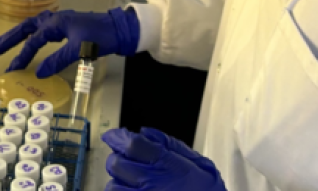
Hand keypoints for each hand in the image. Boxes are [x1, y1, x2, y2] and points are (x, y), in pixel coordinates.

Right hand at [0, 8, 139, 77]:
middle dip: (10, 39)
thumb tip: (39, 72)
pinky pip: (44, 30)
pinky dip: (35, 35)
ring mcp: (62, 22)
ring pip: (35, 27)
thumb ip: (59, 60)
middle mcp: (56, 20)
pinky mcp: (69, 28)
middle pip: (27, 27)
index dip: (23, 56)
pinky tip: (34, 41)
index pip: (34, 40)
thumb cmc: (101, 36)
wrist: (121, 29)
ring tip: (8, 45)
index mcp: (56, 22)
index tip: (13, 70)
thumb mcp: (80, 49)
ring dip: (21, 36)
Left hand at [103, 128, 226, 190]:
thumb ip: (167, 143)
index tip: (113, 136)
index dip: (117, 137)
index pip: (131, 144)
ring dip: (118, 180)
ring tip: (129, 180)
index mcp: (165, 163)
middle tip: (125, 159)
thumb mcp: (193, 160)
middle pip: (116, 164)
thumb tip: (144, 132)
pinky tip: (131, 189)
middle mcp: (151, 182)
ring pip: (113, 186)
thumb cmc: (204, 187)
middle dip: (117, 158)